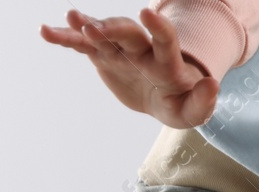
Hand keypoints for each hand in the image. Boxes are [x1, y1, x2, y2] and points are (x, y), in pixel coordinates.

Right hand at [40, 8, 219, 127]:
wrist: (161, 96)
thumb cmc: (180, 102)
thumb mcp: (193, 112)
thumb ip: (203, 102)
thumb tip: (212, 85)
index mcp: (166, 62)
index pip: (165, 40)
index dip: (157, 27)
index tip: (146, 12)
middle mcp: (142, 50)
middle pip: (128, 33)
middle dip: (112, 28)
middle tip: (93, 28)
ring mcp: (120, 51)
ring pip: (101, 34)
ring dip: (86, 26)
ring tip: (69, 19)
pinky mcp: (102, 56)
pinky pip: (82, 45)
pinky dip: (65, 39)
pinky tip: (45, 32)